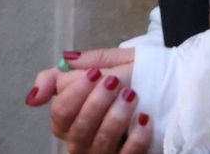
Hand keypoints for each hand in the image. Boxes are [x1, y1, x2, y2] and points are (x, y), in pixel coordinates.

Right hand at [24, 48, 152, 153]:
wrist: (165, 92)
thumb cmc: (127, 78)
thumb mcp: (102, 65)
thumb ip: (69, 70)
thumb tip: (43, 85)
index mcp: (66, 120)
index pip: (60, 111)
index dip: (76, 91)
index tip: (95, 73)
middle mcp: (79, 141)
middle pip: (79, 127)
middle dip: (96, 103)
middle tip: (114, 82)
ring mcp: (102, 153)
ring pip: (102, 141)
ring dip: (116, 117)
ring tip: (131, 95)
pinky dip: (137, 137)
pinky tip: (144, 118)